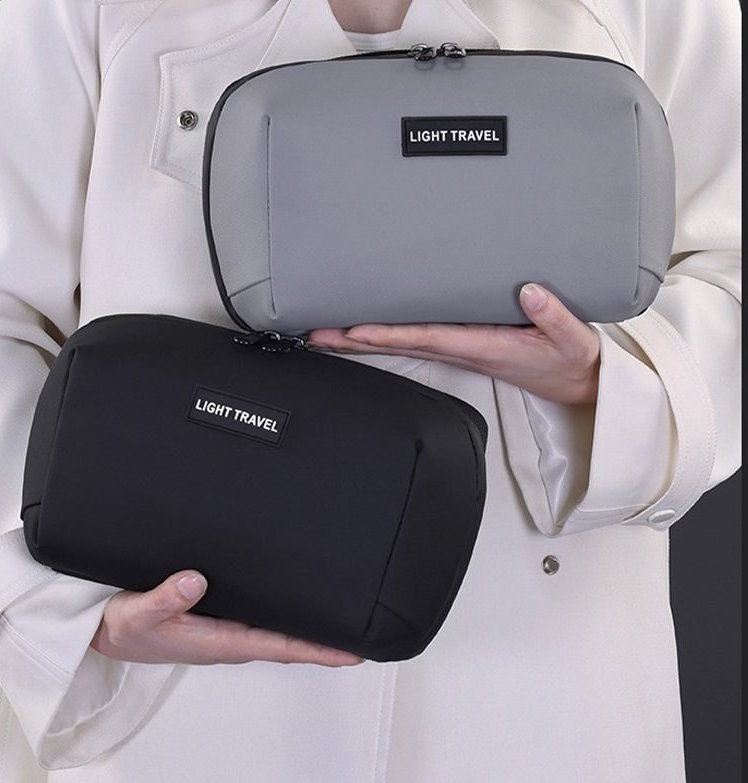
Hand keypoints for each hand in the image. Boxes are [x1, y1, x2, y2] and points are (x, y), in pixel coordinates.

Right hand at [91, 570, 363, 666]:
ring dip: (310, 629)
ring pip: (279, 630)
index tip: (352, 653)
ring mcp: (227, 628)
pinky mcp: (219, 618)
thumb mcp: (137, 613)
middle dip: (326, 641)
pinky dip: (287, 615)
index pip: (279, 646)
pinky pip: (263, 618)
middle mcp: (230, 637)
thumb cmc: (124, 626)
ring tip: (344, 620)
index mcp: (218, 641)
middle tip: (366, 633)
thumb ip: (165, 597)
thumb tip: (197, 581)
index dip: (318, 650)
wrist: (107, 630)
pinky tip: (300, 602)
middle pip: (289, 641)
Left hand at [308, 284, 600, 404]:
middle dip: (357, 340)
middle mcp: (463, 349)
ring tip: (327, 333)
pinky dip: (387, 336)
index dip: (389, 334)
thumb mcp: (572, 338)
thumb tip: (529, 292)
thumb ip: (553, 315)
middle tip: (317, 334)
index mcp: (482, 346)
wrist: (574, 381)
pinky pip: (417, 339)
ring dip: (364, 339)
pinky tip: (367, 331)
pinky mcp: (463, 344)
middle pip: (400, 344)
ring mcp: (459, 348)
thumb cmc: (569, 360)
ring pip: (403, 343)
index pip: (426, 338)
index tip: (355, 330)